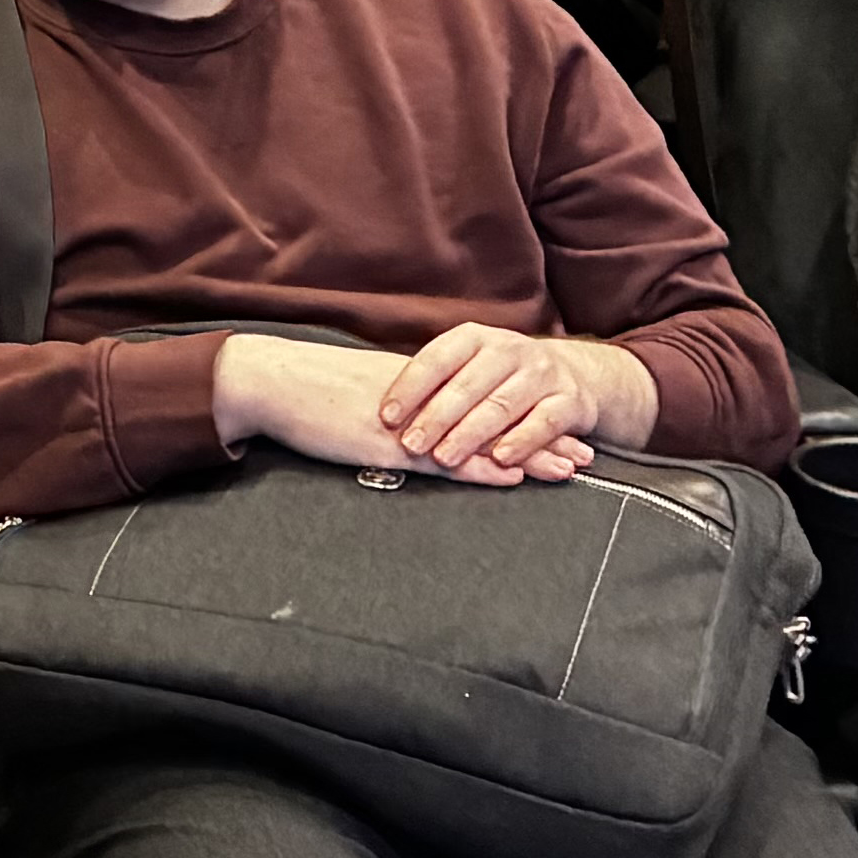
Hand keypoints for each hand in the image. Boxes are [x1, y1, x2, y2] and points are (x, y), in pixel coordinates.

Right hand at [211, 333, 588, 486]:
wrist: (272, 381)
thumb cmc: (311, 393)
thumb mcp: (366, 397)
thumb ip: (401, 412)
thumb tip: (423, 428)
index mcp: (423, 389)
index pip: (487, 403)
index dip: (526, 418)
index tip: (563, 431)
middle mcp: (427, 402)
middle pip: (496, 419)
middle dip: (543, 438)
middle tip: (586, 455)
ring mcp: (410, 423)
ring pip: (479, 439)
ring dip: (526, 455)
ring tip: (569, 470)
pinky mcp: (386, 443)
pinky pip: (440, 458)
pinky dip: (476, 468)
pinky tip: (507, 476)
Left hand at [381, 322, 656, 479]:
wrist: (572, 375)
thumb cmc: (500, 377)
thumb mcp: (467, 368)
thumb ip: (434, 385)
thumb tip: (381, 412)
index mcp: (475, 339)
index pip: (437, 358)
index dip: (410, 387)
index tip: (386, 415)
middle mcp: (509, 350)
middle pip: (467, 385)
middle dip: (436, 417)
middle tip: (412, 443)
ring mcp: (541, 374)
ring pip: (501, 405)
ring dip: (471, 434)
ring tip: (446, 456)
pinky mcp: (569, 401)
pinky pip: (544, 423)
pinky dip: (522, 441)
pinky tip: (501, 459)